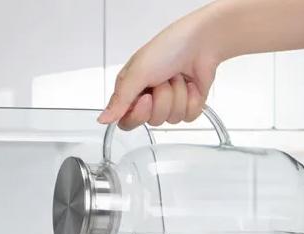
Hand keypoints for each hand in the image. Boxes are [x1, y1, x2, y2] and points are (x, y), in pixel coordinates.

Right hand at [98, 9, 219, 129]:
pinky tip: (191, 84)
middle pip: (151, 121)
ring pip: (171, 119)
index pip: (127, 121)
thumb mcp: (137, 72)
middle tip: (164, 80)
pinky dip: (192, 99)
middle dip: (162, 99)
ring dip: (177, 95)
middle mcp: (149, 100)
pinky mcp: (188, 105)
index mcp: (131, 92)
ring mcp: (169, 103)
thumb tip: (103, 120)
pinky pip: (188, 116)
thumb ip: (120, 99)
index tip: (147, 98)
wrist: (200, 41)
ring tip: (177, 76)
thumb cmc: (168, 48)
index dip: (138, 115)